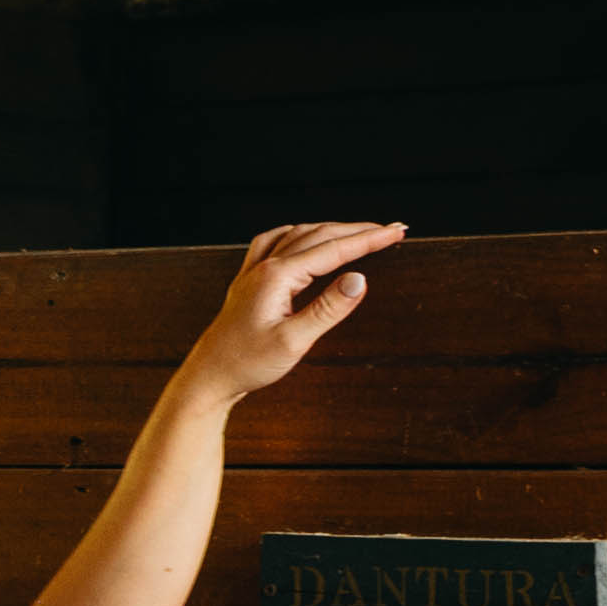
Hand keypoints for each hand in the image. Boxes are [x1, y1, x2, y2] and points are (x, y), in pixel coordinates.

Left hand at [188, 216, 405, 402]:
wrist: (209, 376)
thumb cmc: (247, 363)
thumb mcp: (294, 341)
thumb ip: (328, 309)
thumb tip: (358, 280)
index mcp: (277, 276)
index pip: (334, 249)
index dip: (369, 239)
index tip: (397, 231)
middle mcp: (264, 266)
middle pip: (319, 235)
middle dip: (358, 231)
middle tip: (392, 230)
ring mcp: (254, 271)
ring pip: (299, 235)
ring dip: (333, 230)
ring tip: (361, 233)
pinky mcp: (249, 281)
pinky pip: (275, 242)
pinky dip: (299, 234)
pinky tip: (303, 236)